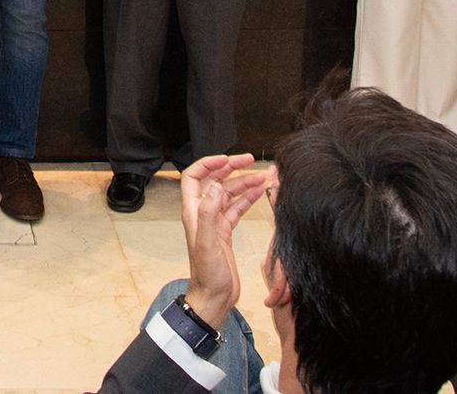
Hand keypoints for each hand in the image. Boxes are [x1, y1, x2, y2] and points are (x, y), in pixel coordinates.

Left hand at [179, 154, 264, 327]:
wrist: (214, 298)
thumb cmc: (208, 276)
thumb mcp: (208, 244)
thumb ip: (209, 214)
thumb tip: (216, 187)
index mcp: (194, 212)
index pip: (194, 177)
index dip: (208, 163)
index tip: (228, 158)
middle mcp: (203, 214)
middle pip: (214, 181)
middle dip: (230, 167)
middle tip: (249, 160)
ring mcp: (215, 222)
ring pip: (229, 193)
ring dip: (244, 183)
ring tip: (262, 176)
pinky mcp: (226, 231)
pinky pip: (237, 208)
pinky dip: (248, 198)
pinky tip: (260, 192)